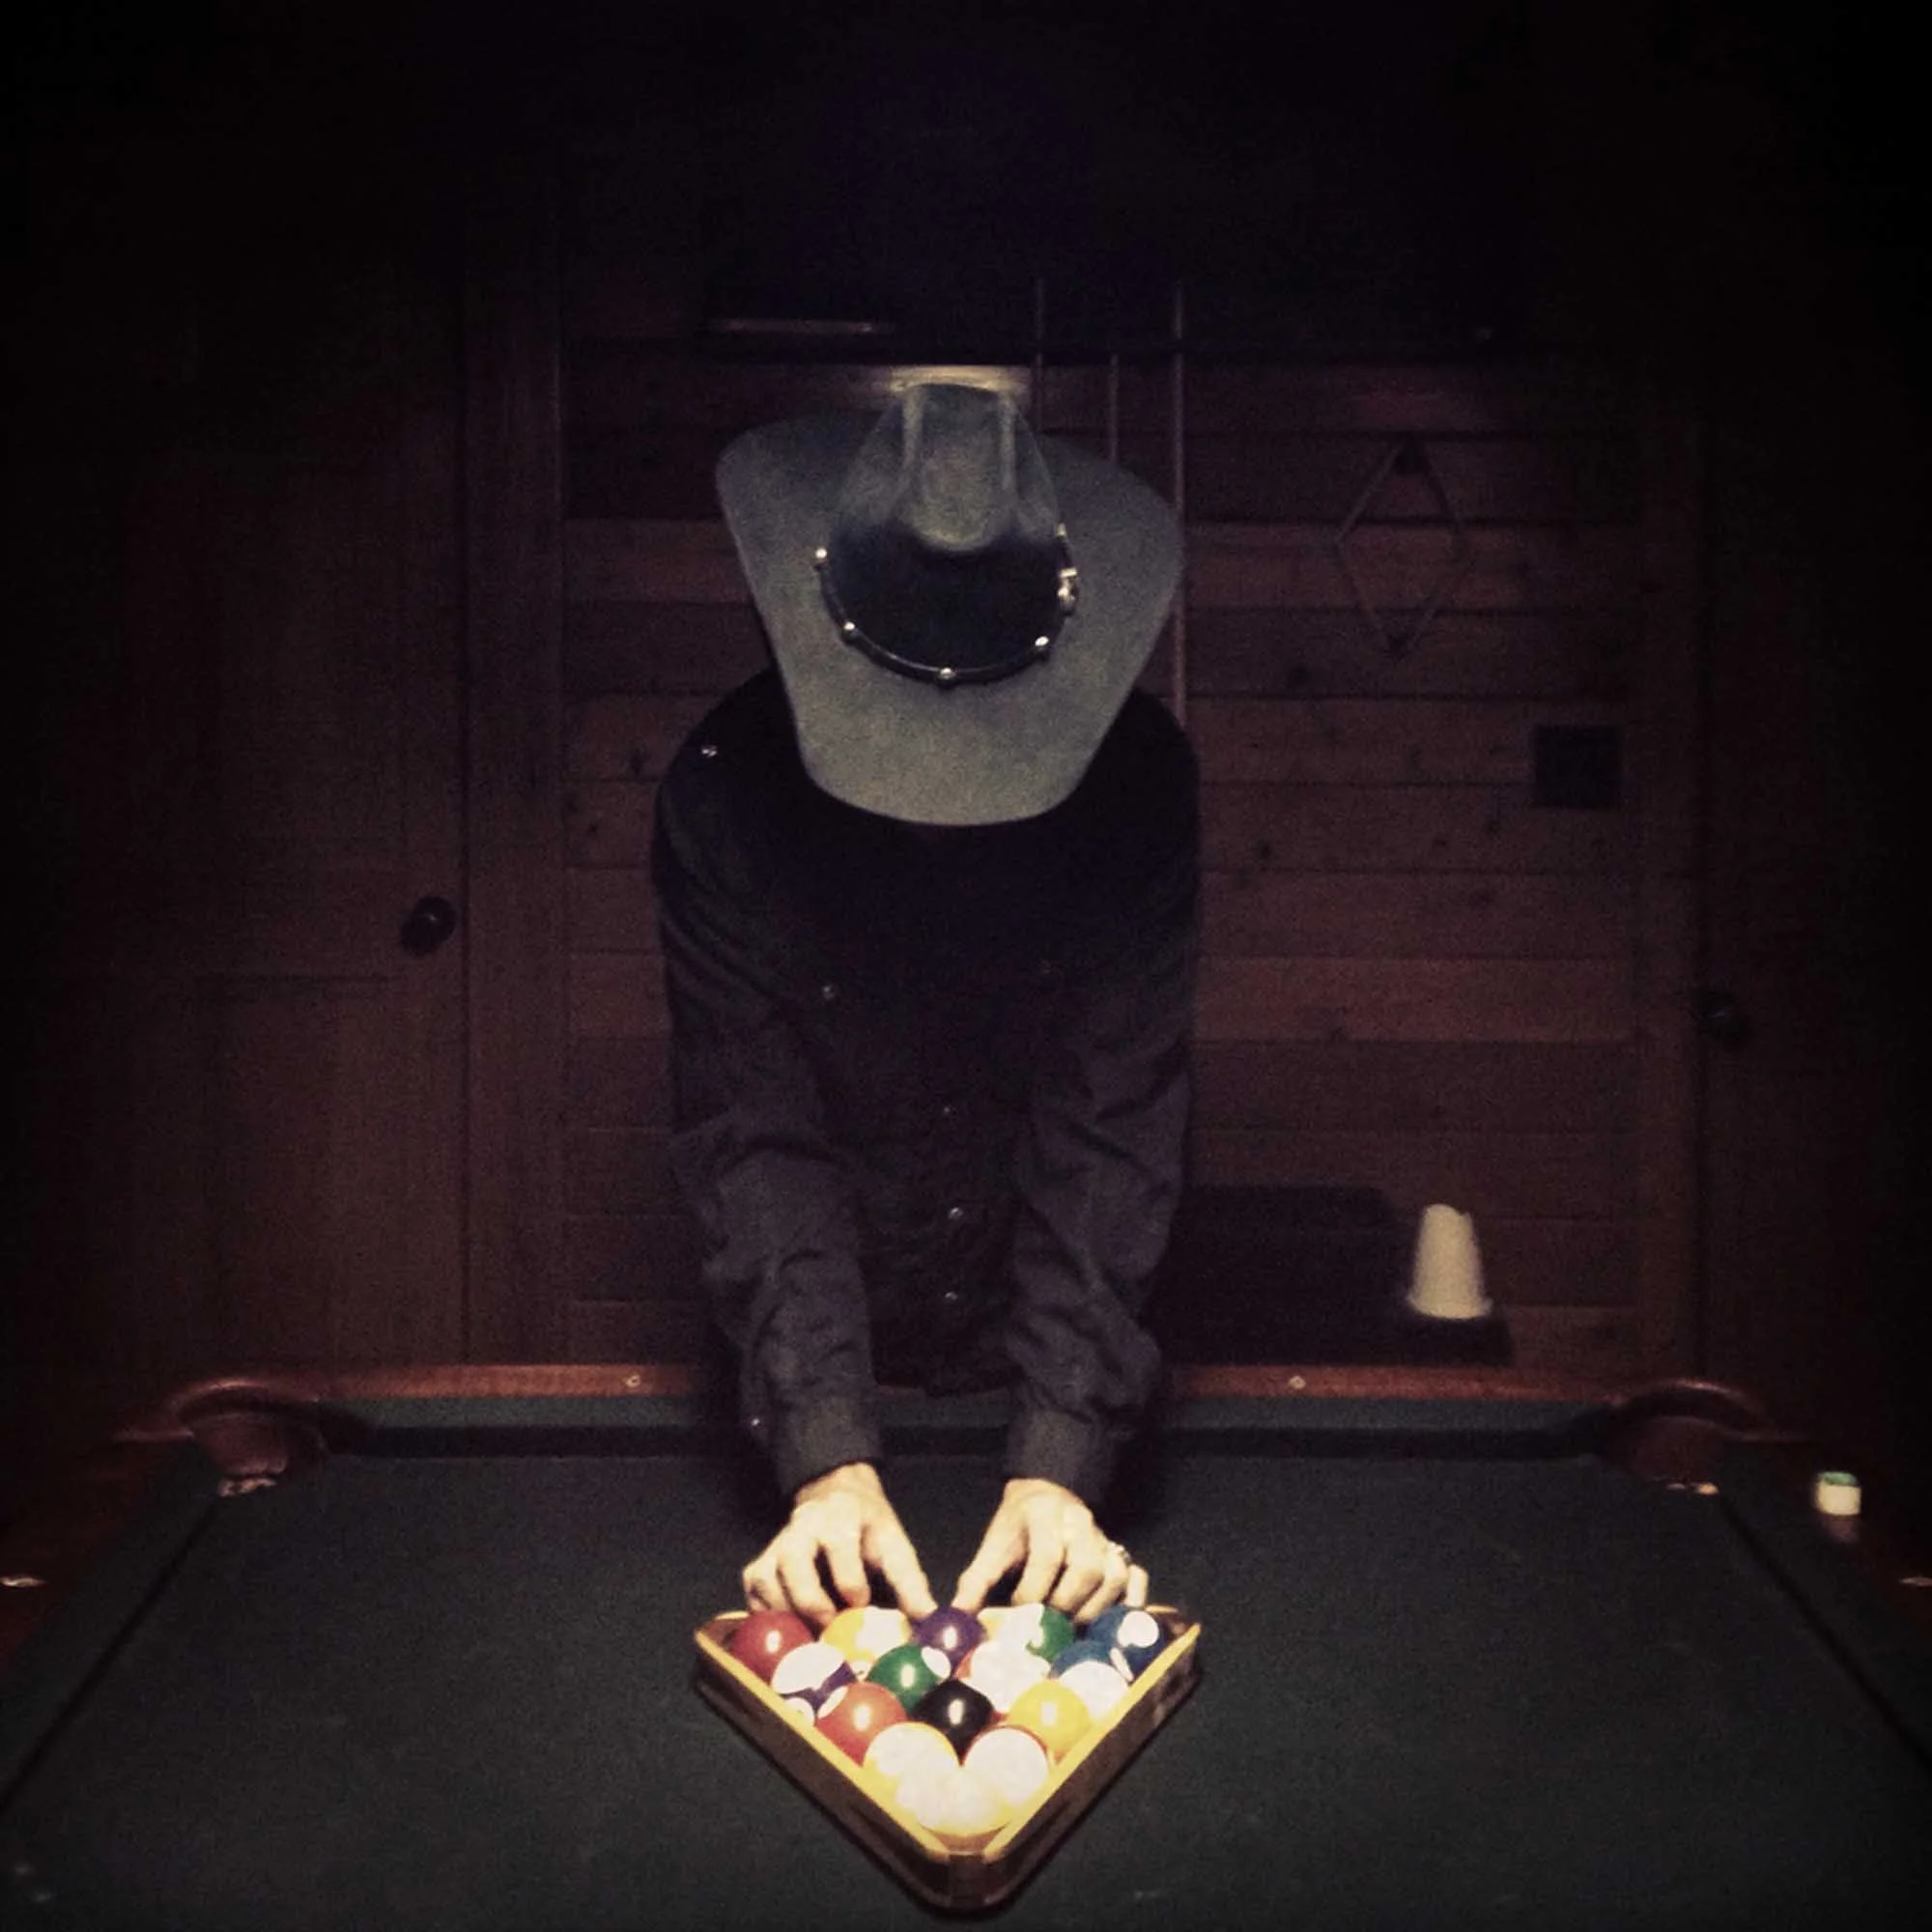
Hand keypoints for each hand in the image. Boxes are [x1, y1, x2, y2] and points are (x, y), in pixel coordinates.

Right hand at [742, 1462, 936, 1627]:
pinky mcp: (758, 1567)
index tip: (861, 1604)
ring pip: (767, 1582)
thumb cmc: (868, 1527)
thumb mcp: (893, 1544)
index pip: (840, 1546)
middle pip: (794, 1563)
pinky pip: (754, 1597)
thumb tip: (931, 1622)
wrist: (835, 1497)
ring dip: (789, 1615)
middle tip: (831, 1628)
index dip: (850, 1580)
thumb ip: (910, 1583)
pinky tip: (792, 1635)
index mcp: (839, 1518)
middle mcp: (801, 1529)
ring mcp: (775, 1548)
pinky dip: (769, 1620)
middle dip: (812, 1601)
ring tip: (813, 1638)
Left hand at [952, 1478, 1149, 1624]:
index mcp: (1045, 1516)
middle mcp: (1082, 1524)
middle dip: (1065, 1604)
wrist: (1045, 1495)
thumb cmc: (1016, 1527)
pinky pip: (1137, 1578)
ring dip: (1094, 1610)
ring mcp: (1106, 1540)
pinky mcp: (1121, 1555)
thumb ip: (976, 1581)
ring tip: (1072, 1628)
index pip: (1048, 1554)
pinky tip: (1110, 1624)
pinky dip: (1130, 1603)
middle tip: (1048, 1625)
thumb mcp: (993, 1545)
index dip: (1034, 1589)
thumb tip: (957, 1620)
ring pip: (1114, 1576)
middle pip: (1087, 1569)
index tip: (1020, 1610)